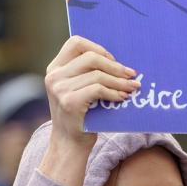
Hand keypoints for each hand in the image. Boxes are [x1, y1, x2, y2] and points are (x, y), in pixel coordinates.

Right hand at [38, 35, 138, 185]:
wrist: (70, 143)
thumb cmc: (81, 112)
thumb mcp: (80, 87)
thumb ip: (91, 71)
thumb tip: (123, 60)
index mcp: (55, 67)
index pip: (76, 43)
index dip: (98, 48)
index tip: (114, 60)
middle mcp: (54, 76)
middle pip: (91, 57)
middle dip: (115, 66)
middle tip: (132, 74)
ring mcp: (59, 89)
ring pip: (98, 74)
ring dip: (120, 81)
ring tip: (132, 87)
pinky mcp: (69, 101)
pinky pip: (98, 89)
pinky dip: (114, 92)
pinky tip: (122, 98)